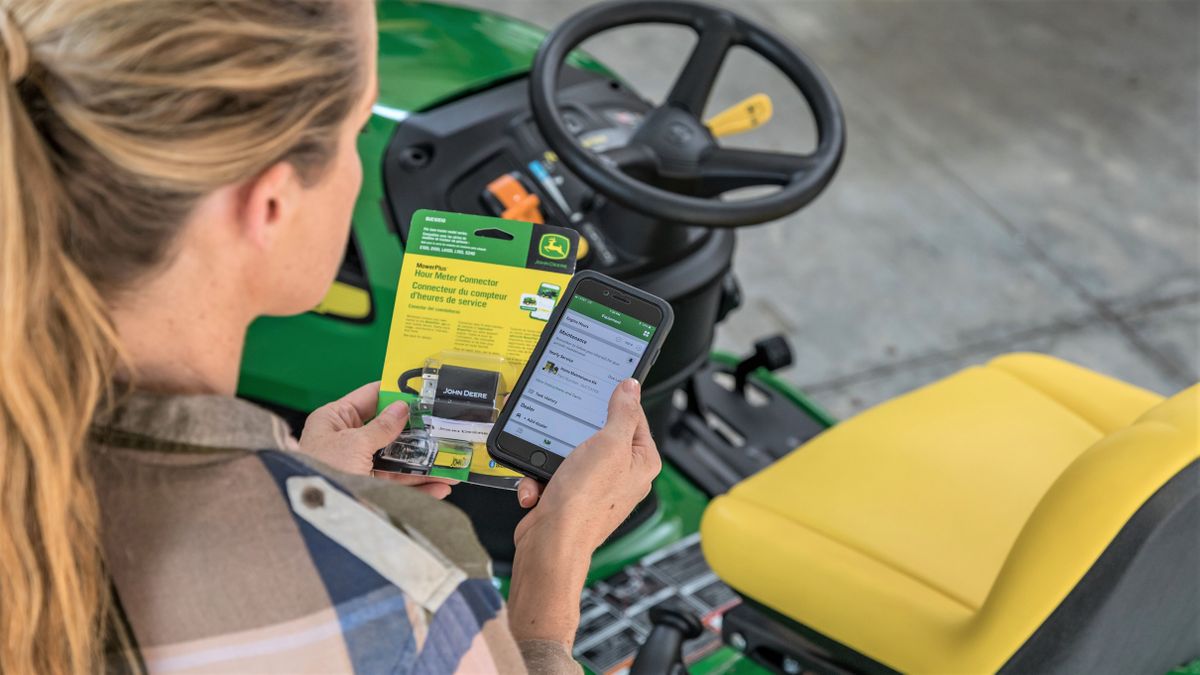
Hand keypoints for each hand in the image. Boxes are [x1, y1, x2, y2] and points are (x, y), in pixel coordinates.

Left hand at [298, 382, 455, 498]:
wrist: (314, 515)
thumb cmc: (322, 471)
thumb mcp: (354, 443)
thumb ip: (382, 427)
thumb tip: (402, 407)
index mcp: (334, 419)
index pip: (369, 397)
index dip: (394, 393)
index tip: (421, 391)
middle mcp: (346, 440)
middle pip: (387, 430)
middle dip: (415, 432)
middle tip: (442, 429)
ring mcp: (357, 465)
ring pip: (395, 460)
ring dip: (422, 463)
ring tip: (448, 466)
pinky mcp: (366, 488)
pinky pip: (395, 484)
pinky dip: (418, 487)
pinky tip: (438, 488)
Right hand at [513, 378, 660, 551]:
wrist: (551, 544)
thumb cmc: (585, 502)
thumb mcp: (608, 443)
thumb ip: (622, 412)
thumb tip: (631, 387)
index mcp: (642, 461)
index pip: (634, 417)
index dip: (615, 403)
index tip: (600, 390)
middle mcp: (622, 475)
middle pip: (597, 434)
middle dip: (571, 436)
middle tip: (565, 435)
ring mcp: (595, 488)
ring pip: (568, 454)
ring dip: (549, 460)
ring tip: (549, 471)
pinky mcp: (570, 498)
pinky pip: (552, 476)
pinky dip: (539, 481)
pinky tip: (539, 491)